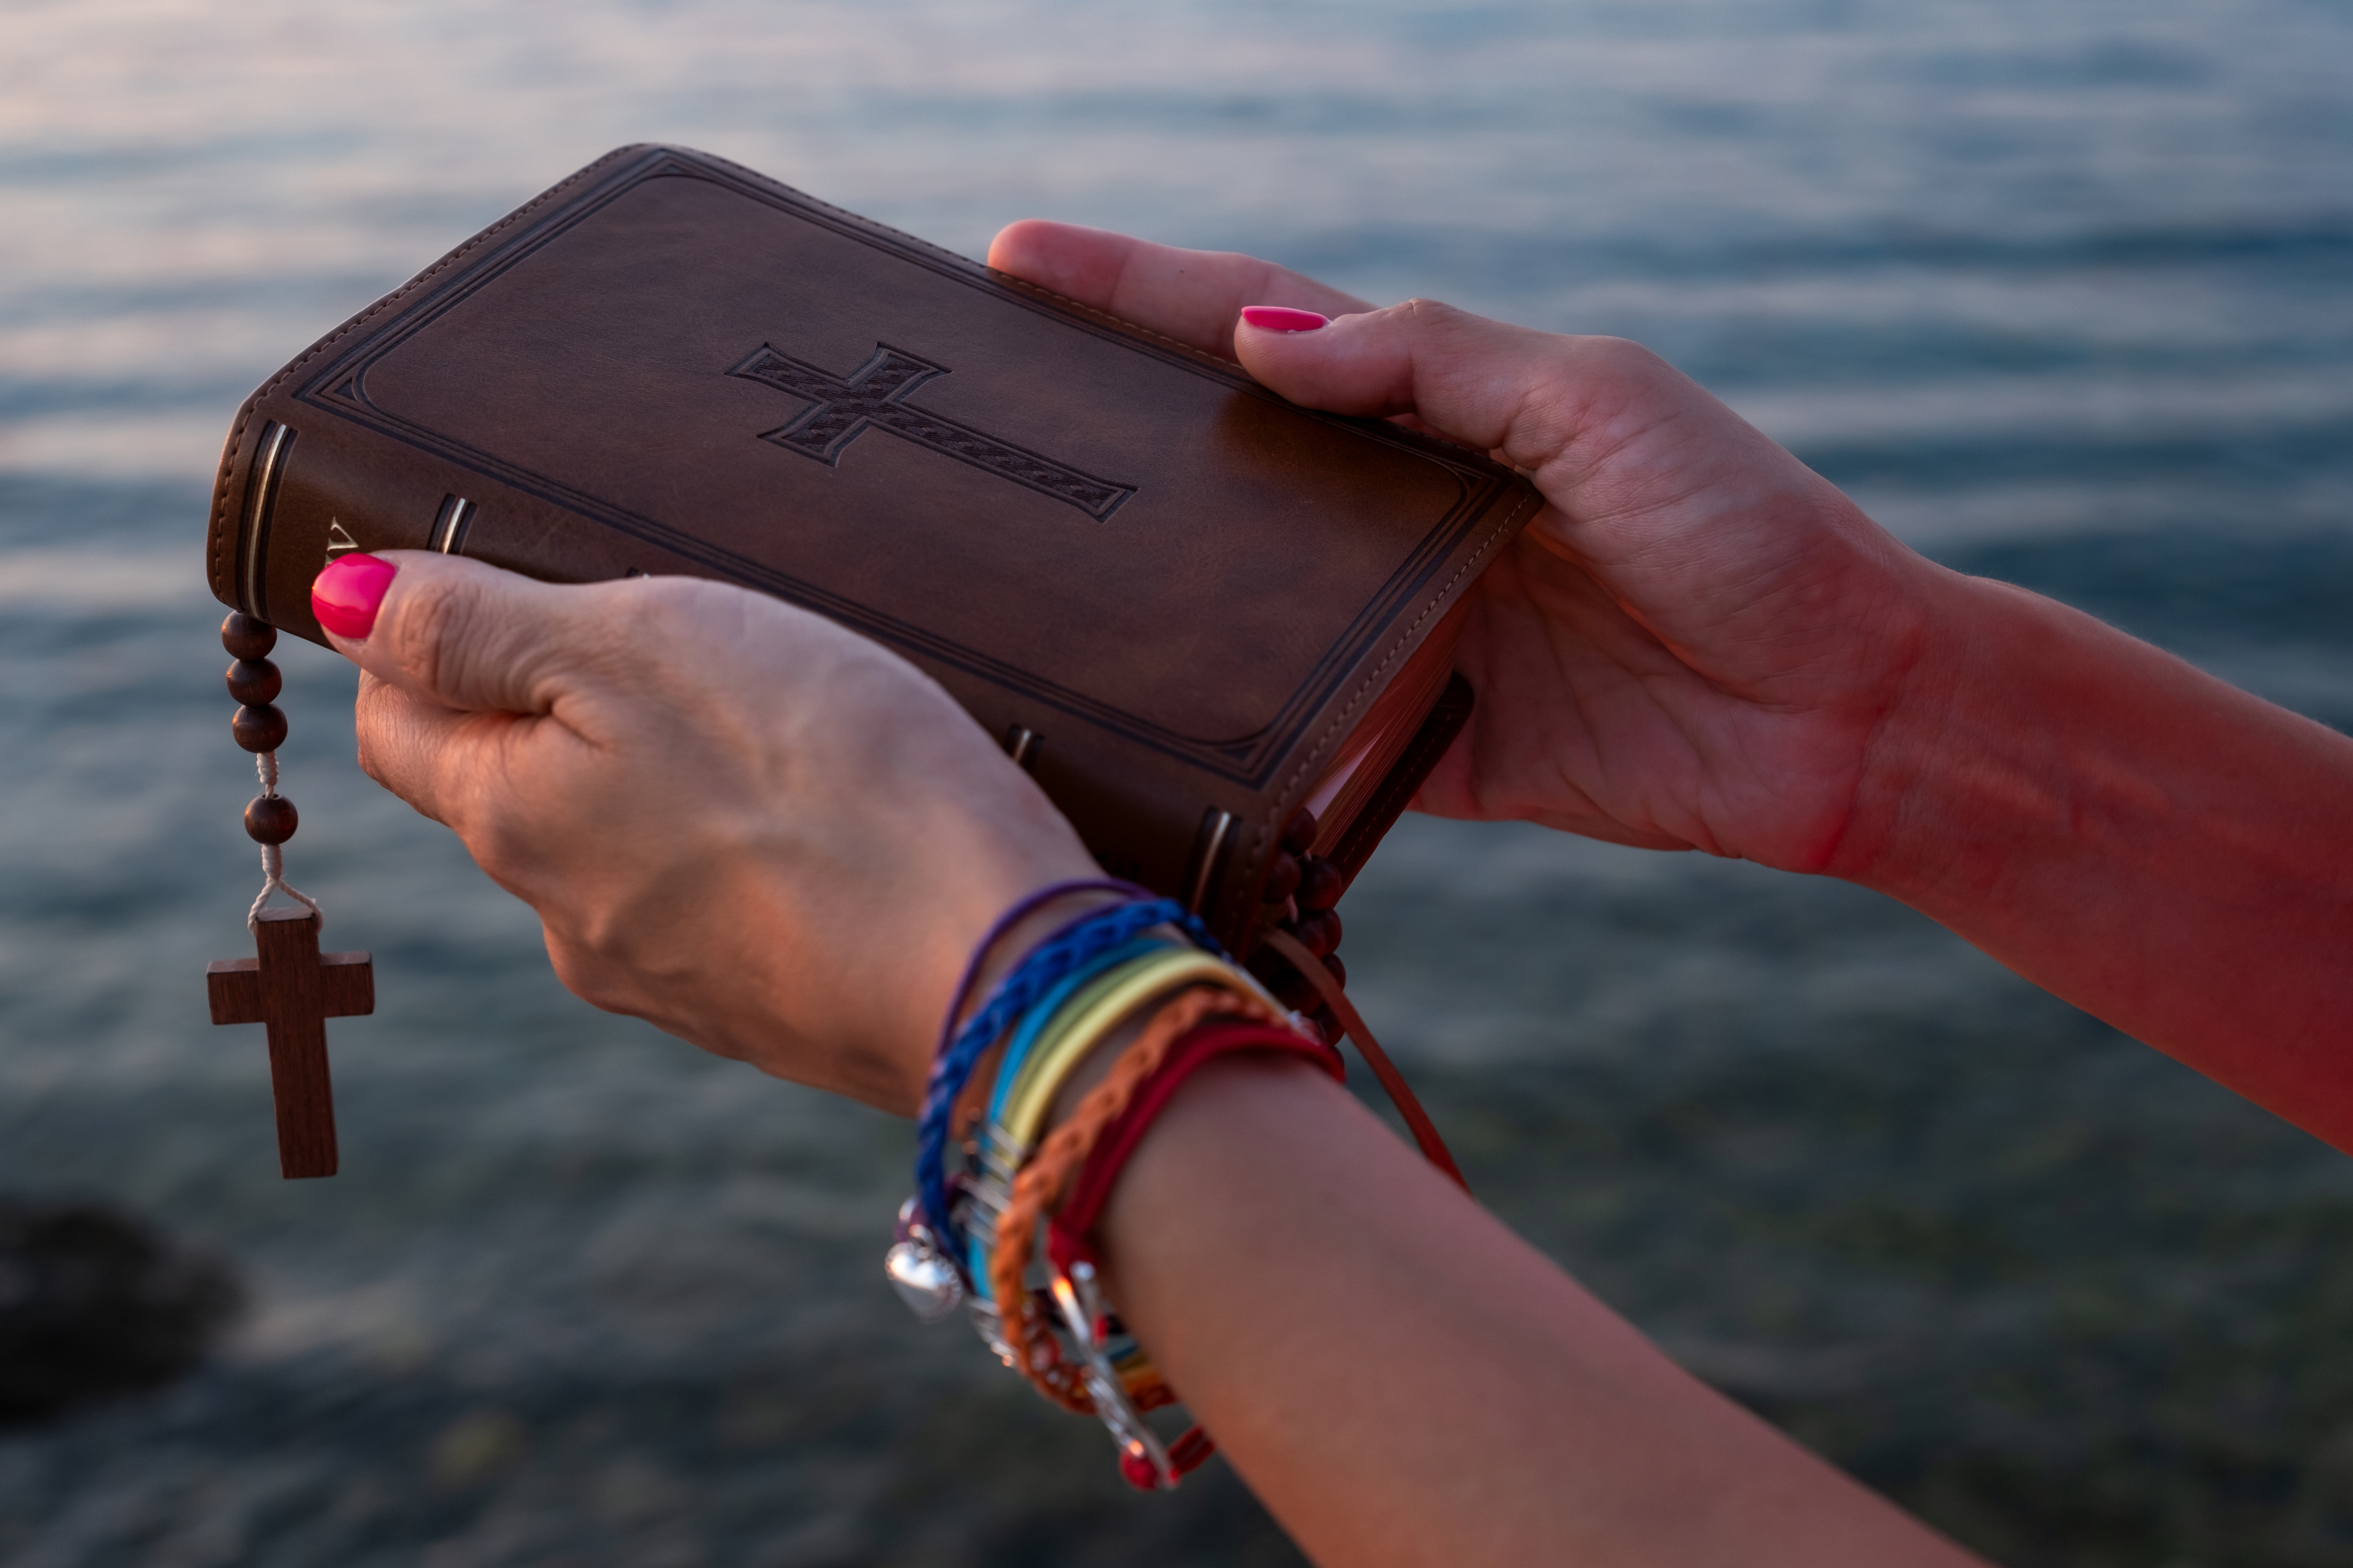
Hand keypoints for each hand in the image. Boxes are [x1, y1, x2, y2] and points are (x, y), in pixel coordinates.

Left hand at [318, 551, 1098, 1111]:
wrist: (999, 975)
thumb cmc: (829, 783)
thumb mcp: (641, 647)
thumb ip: (478, 626)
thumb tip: (339, 604)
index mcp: (512, 817)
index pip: (395, 721)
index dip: (432, 638)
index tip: (520, 581)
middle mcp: (566, 918)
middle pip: (517, 785)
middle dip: (572, 706)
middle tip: (690, 639)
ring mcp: (670, 981)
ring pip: (628, 849)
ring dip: (674, 784)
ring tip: (789, 730)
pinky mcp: (769, 1013)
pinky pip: (723, 906)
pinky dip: (753, 853)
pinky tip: (837, 823)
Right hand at [989, 223, 2352, 1130]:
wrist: (1849, 711)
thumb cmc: (1747, 525)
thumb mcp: (1601, 403)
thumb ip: (1436, 364)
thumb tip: (1264, 340)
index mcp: (1444, 410)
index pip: (1260, 331)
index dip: (1142, 292)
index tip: (1018, 258)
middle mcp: (1405, 517)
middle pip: (1227, 465)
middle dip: (1106, 433)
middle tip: (977, 411)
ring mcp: (1406, 633)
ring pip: (1245, 608)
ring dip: (1146, 590)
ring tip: (1019, 568)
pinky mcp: (1424, 749)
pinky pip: (1304, 749)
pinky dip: (1236, 746)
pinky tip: (1146, 735)